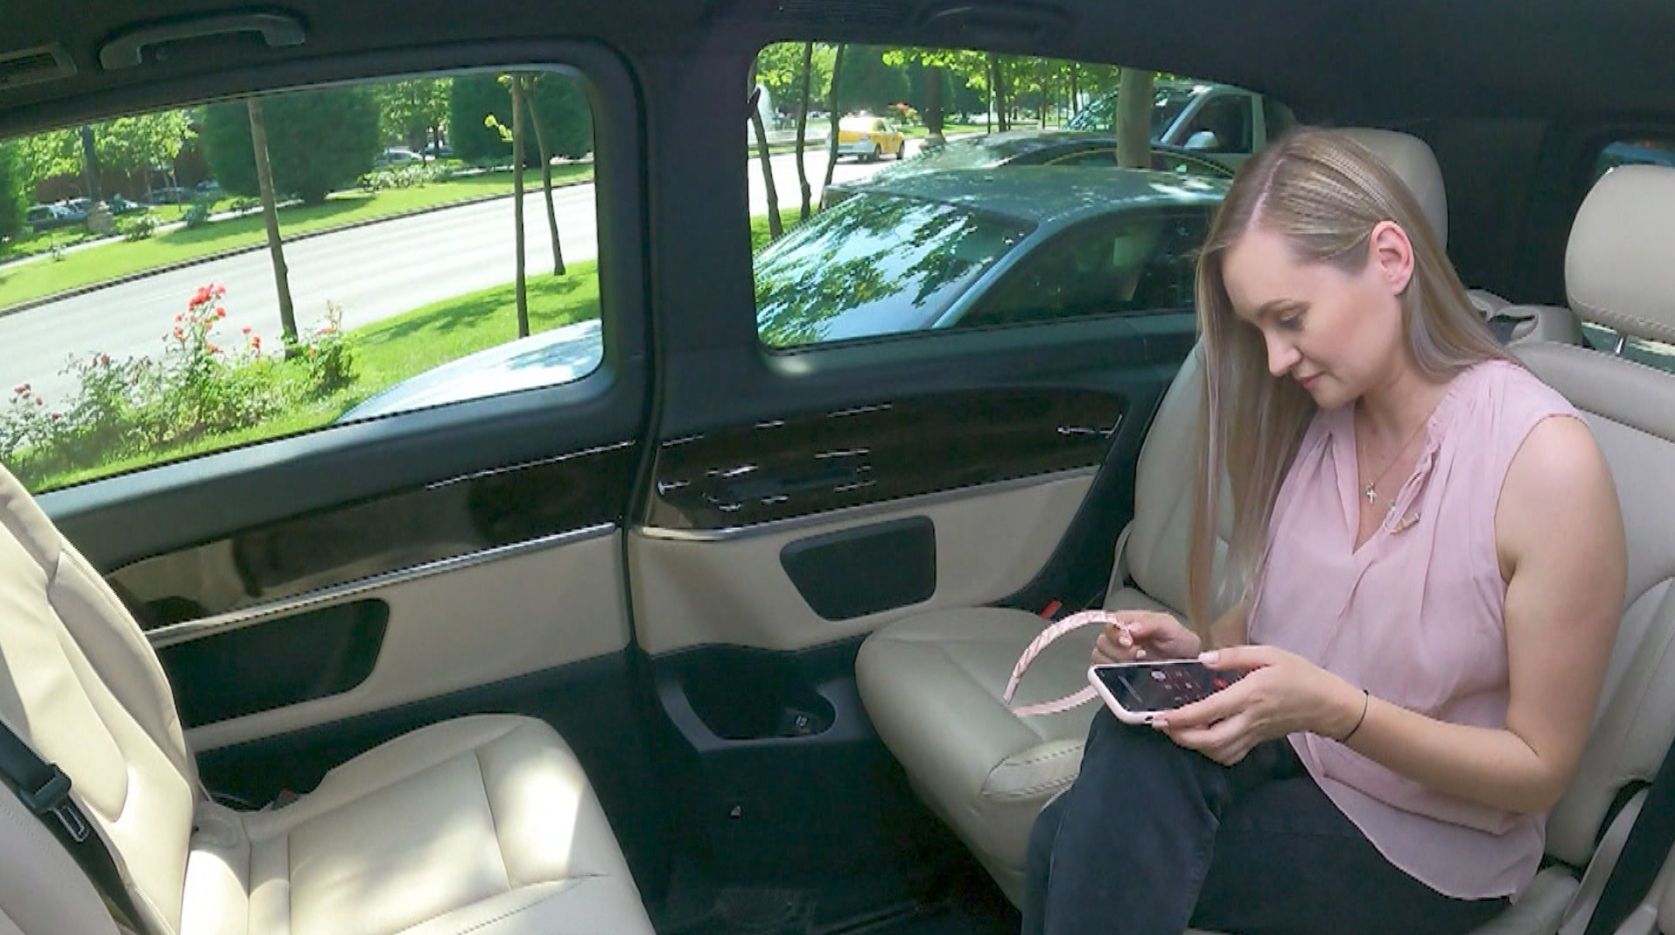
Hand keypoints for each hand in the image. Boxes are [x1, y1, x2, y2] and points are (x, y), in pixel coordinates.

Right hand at [1090, 610, 1202, 664]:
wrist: (1189, 666)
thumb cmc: (1180, 644)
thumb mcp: (1170, 627)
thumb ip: (1150, 623)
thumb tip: (1131, 627)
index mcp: (1129, 622)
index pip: (1110, 622)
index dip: (1116, 633)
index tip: (1129, 642)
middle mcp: (1119, 637)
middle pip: (1102, 641)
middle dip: (1119, 651)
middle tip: (1139, 655)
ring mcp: (1116, 655)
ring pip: (1099, 657)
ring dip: (1116, 663)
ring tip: (1137, 666)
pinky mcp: (1114, 672)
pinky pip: (1101, 673)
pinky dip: (1110, 675)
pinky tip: (1128, 675)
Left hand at [1152, 645, 1360, 765]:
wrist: (1326, 703)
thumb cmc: (1297, 673)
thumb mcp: (1268, 654)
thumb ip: (1234, 655)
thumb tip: (1203, 659)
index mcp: (1250, 695)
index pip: (1211, 710)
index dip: (1183, 717)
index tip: (1161, 716)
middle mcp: (1249, 719)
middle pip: (1211, 740)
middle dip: (1182, 737)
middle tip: (1161, 726)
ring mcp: (1254, 734)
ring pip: (1219, 752)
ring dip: (1194, 746)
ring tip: (1177, 731)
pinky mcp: (1257, 742)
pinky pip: (1231, 755)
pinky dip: (1212, 752)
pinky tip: (1202, 740)